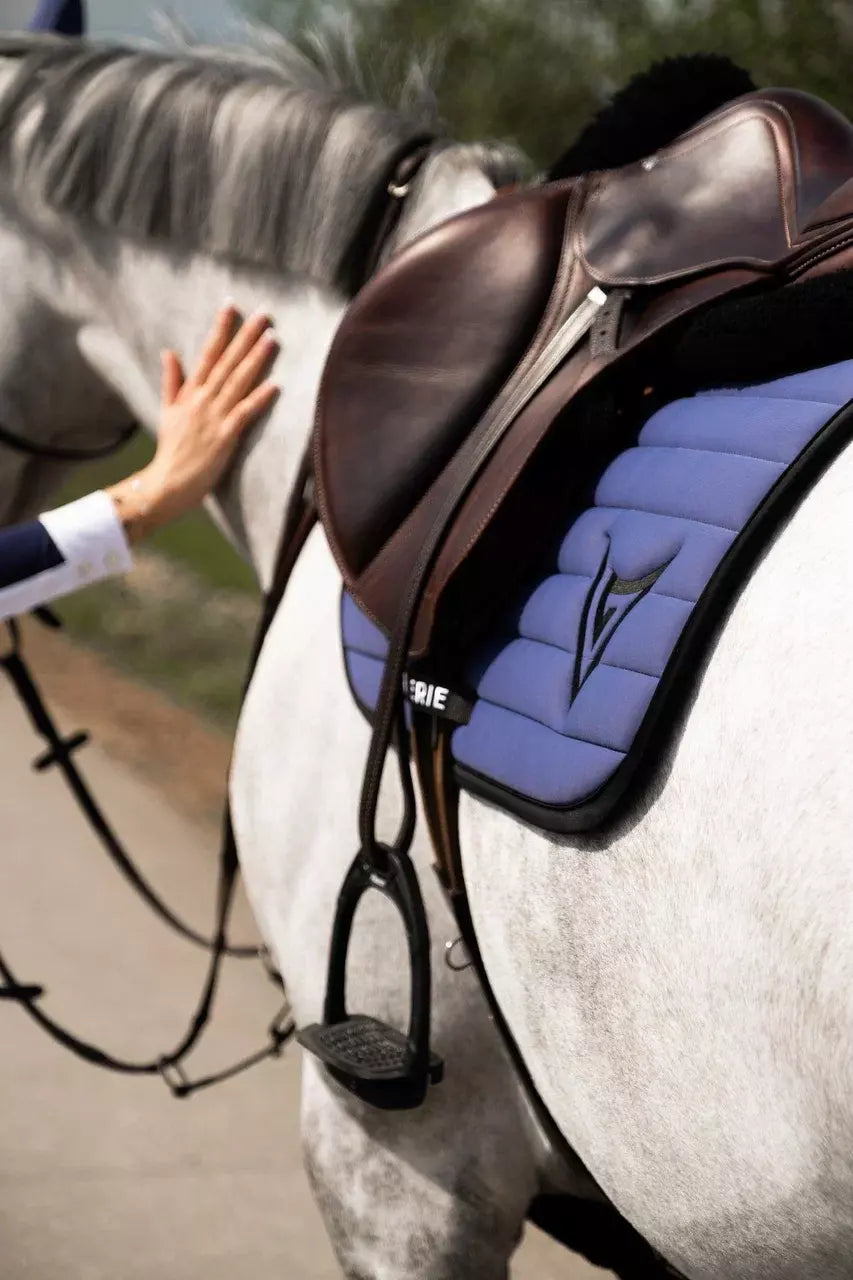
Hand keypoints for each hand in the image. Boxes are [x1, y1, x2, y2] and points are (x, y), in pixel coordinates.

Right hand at [107, 306, 279, 541]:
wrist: (167, 483)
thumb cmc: (171, 450)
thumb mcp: (167, 411)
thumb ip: (172, 381)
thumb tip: (169, 352)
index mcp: (191, 392)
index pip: (208, 353)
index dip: (221, 329)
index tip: (233, 305)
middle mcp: (202, 400)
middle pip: (228, 362)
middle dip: (246, 336)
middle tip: (265, 313)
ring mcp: (213, 417)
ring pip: (238, 382)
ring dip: (256, 360)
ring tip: (272, 338)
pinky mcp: (224, 437)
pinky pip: (244, 414)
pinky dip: (258, 399)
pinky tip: (274, 385)